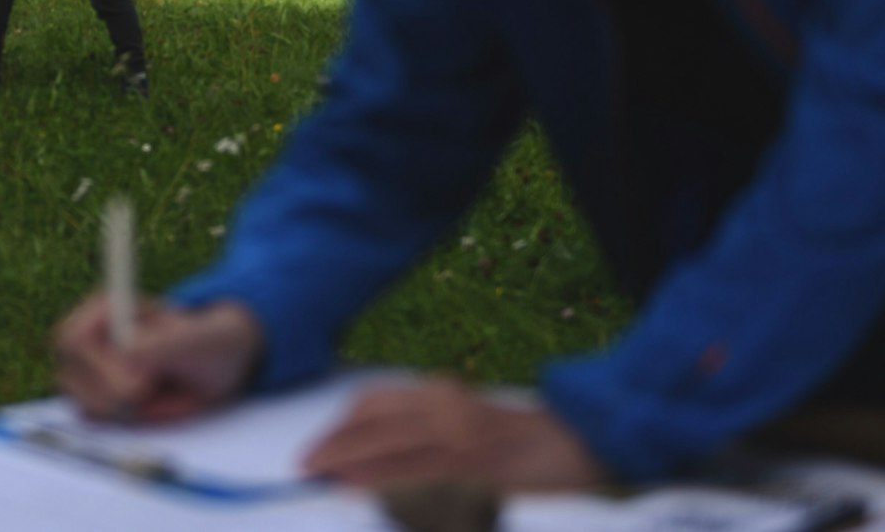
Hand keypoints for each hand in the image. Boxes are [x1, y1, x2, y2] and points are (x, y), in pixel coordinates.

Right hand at [55, 295, 262, 423]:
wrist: (216, 366)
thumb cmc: (208, 343)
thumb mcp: (197, 340)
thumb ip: (161, 345)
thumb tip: (127, 358)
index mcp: (107, 309)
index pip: (74, 339)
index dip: (99, 368)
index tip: (138, 388)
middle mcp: (88, 336)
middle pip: (68, 374)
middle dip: (109, 396)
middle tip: (148, 397)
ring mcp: (86, 368)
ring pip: (78, 400)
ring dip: (116, 411)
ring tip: (153, 396)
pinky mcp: (92, 396)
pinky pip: (90, 418)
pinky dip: (117, 421)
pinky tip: (144, 408)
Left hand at [303, 379, 605, 491]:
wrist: (580, 440)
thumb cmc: (520, 439)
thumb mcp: (465, 422)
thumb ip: (424, 431)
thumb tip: (372, 456)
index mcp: (440, 393)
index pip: (374, 403)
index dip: (340, 425)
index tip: (316, 447)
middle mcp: (444, 408)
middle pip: (373, 422)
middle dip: (332, 444)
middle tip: (304, 465)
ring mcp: (459, 437)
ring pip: (389, 446)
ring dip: (348, 463)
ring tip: (321, 478)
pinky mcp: (474, 466)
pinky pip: (418, 474)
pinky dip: (382, 482)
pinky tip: (360, 491)